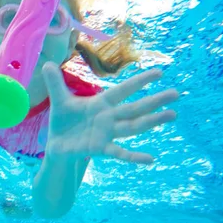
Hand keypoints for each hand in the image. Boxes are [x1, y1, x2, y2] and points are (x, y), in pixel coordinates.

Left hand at [42, 62, 178, 163]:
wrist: (56, 145)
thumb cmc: (63, 120)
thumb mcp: (59, 100)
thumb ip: (55, 83)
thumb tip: (46, 63)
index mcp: (101, 103)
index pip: (122, 90)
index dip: (139, 82)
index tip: (159, 72)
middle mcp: (108, 118)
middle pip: (134, 108)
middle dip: (153, 101)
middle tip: (176, 94)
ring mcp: (107, 134)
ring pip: (132, 127)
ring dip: (151, 122)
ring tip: (171, 115)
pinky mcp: (100, 149)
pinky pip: (119, 153)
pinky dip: (134, 157)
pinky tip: (150, 159)